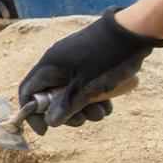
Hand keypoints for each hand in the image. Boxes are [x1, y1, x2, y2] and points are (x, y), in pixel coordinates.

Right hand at [16, 8, 162, 133]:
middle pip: (51, 96)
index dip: (32, 114)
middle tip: (84, 121)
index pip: (28, 91)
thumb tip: (50, 122)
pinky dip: (94, 98)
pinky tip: (109, 103)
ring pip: (71, 94)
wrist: (134, 31)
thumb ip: (66, 106)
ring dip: (85, 108)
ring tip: (103, 112)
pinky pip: (85, 87)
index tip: (46, 131)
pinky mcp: (89, 64)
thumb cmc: (107, 58)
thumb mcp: (86, 87)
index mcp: (50, 65)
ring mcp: (74, 63)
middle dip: (68, 113)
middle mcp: (58, 64)